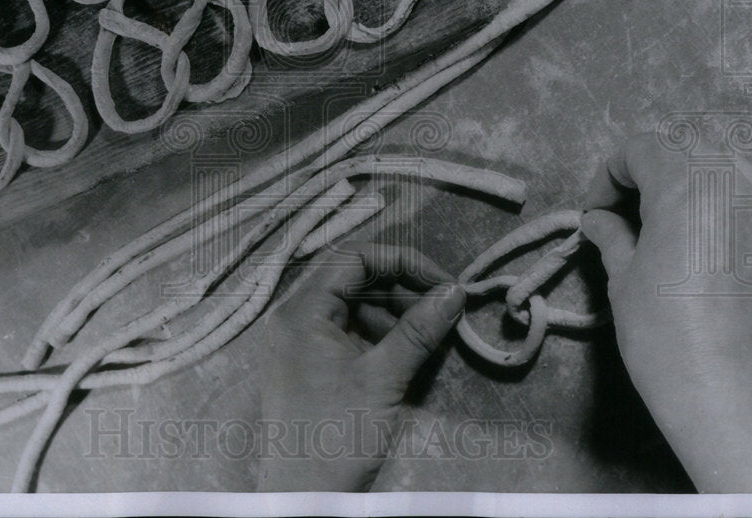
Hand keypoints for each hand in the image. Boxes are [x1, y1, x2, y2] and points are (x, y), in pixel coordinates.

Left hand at [255, 243, 464, 491]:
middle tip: (443, 308)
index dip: (401, 261)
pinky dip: (382, 336)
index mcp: (301, 312)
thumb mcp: (383, 379)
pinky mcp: (313, 365)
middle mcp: (296, 319)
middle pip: (353, 279)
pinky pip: (350, 334)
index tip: (441, 282)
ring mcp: (302, 343)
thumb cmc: (337, 436)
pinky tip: (411, 351)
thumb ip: (418, 330)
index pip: (352, 257)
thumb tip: (455, 291)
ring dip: (396, 312)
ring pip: (355, 307)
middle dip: (402, 288)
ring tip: (432, 332)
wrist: (306, 501)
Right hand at [581, 133, 751, 492]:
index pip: (640, 148)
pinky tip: (694, 246)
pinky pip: (742, 198)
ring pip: (717, 169)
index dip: (608, 177)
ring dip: (681, 187)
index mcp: (687, 182)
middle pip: (681, 150)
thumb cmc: (664, 332)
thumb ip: (612, 235)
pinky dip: (713, 207)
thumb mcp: (624, 277)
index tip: (594, 214)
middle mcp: (733, 181)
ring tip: (656, 230)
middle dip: (645, 175)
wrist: (729, 392)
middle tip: (621, 218)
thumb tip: (599, 220)